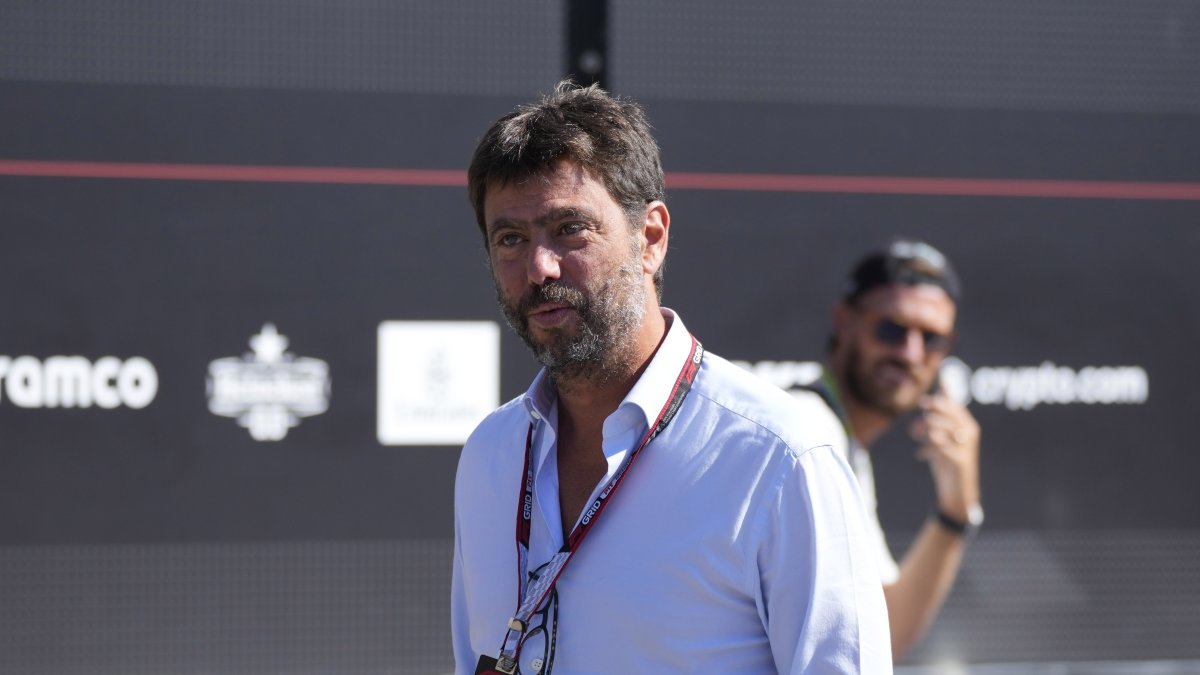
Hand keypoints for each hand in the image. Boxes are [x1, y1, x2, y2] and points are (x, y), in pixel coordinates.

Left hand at [908, 390, 980, 521]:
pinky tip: (920, 454)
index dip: (938, 400)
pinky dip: (927, 449)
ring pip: (941, 429)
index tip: (922, 402)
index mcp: (967, 424)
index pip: (953, 405)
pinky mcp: (961, 460)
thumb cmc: (948, 460)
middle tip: (915, 427)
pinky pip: (940, 447)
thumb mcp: (943, 436)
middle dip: (928, 416)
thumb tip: (938, 386)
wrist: (957, 490)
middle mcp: (970, 432)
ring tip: (917, 436)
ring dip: (925, 431)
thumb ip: (941, 414)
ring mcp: (967, 446)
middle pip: (946, 414)